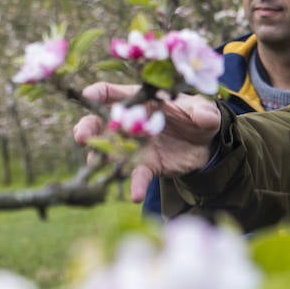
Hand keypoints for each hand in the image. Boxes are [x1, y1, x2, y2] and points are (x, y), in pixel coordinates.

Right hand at [75, 83, 220, 202]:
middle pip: (100, 122)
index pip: (113, 92)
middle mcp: (131, 123)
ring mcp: (135, 146)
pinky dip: (135, 185)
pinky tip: (134, 195)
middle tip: (82, 136)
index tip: (88, 96)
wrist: (207, 144)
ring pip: (110, 151)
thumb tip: (204, 117)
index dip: (99, 93)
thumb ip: (203, 112)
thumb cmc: (198, 116)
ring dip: (101, 158)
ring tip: (97, 164)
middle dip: (87, 128)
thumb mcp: (204, 109)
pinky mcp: (147, 166)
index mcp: (140, 101)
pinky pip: (136, 175)